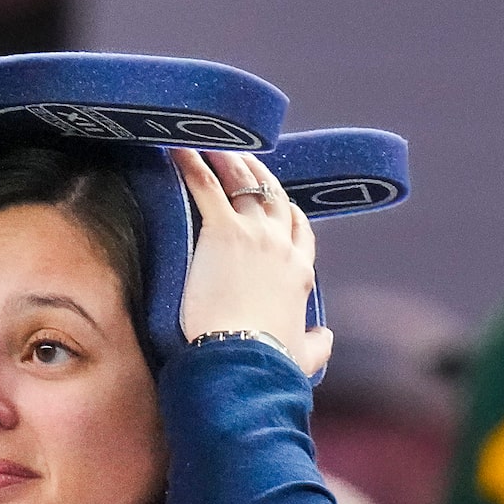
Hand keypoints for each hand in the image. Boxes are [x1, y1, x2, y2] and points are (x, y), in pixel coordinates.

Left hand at [173, 148, 333, 377]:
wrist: (245, 356)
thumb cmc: (270, 360)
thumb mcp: (304, 355)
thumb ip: (316, 343)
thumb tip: (325, 337)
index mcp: (299, 273)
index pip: (299, 230)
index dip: (288, 211)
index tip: (276, 201)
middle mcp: (281, 246)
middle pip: (274, 197)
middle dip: (259, 173)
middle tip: (242, 157)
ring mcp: (254, 234)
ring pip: (245, 182)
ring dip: (230, 159)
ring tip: (213, 143)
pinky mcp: (223, 231)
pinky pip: (207, 186)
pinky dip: (192, 164)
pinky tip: (178, 149)